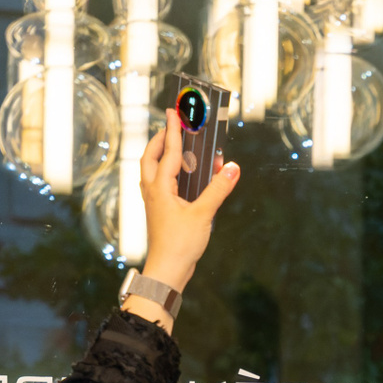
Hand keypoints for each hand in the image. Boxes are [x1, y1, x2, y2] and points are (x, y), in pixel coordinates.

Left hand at [124, 111, 240, 330]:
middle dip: (159, 140)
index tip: (174, 112)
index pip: (166, 152)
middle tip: (169, 127)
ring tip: (171, 147)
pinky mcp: (158, 212)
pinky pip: (158, 184)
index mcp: (159, 187)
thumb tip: (232, 167)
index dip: (172, 131)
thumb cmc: (181, 243)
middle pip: (149, 157)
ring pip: (151, 170)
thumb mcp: (203, 214)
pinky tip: (175, 178)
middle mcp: (152, 191)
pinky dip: (165, 173)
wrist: (167, 270)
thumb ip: (218, 189)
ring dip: (159, 155)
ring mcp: (153, 202)